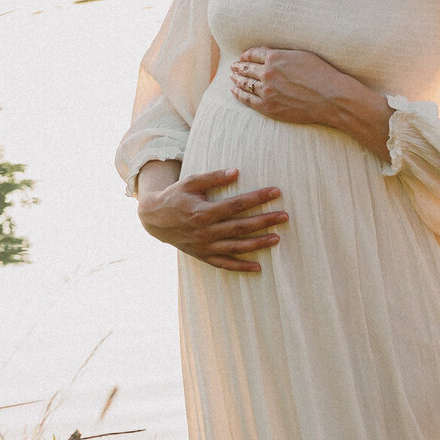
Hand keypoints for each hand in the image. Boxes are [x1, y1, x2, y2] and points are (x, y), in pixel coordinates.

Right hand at [136, 166, 285, 274]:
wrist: (154, 219)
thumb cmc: (175, 196)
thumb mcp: (190, 182)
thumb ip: (212, 177)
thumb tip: (236, 172)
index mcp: (203, 211)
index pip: (237, 204)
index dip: (258, 198)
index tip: (276, 191)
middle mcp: (206, 231)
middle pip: (241, 226)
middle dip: (264, 221)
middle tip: (285, 216)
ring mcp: (205, 246)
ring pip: (236, 247)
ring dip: (258, 244)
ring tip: (277, 238)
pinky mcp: (203, 256)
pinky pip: (224, 264)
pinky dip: (241, 267)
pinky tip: (258, 267)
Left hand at [230, 47, 390, 157]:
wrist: (330, 97)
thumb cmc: (321, 74)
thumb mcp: (301, 55)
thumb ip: (281, 53)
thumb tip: (266, 51)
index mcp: (275, 57)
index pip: (253, 54)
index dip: (246, 55)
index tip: (242, 57)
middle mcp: (268, 73)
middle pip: (246, 69)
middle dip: (238, 67)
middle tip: (233, 67)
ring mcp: (267, 91)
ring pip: (245, 84)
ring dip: (236, 80)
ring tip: (232, 77)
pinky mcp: (269, 107)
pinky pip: (248, 100)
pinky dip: (239, 95)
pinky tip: (234, 92)